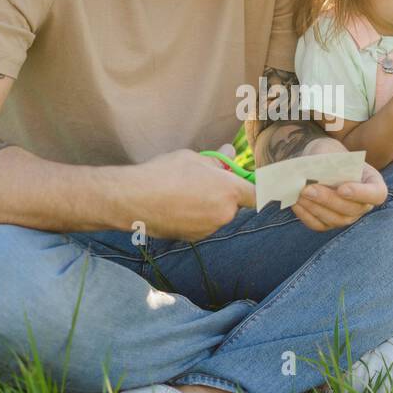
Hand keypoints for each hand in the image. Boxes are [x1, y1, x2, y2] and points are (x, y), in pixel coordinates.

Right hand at [123, 143, 256, 241]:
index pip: (257, 195)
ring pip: (216, 215)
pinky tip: (176, 206)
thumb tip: (229, 153)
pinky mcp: (193, 238)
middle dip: (224, 195)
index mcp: (229, 191)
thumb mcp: (193, 159)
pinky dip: (195, 217)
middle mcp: (224, 214)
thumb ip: (217, 161)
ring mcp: (209, 229)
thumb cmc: (165, 174)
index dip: (255, 189)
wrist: (135, 199)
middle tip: (203, 182)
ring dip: (208, 206)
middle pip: (234, 205)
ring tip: (184, 193)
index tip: (250, 185)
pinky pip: (202, 225)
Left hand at [290, 138, 387, 231]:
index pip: (377, 194)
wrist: (317, 163)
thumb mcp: (330, 152)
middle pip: (352, 210)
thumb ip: (327, 164)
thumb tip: (314, 178)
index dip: (361, 194)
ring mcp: (347, 216)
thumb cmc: (328, 154)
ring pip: (335, 220)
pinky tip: (295, 202)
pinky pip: (319, 224)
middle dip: (329, 200)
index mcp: (372, 182)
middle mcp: (363, 203)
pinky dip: (306, 215)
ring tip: (299, 194)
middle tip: (308, 189)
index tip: (342, 188)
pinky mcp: (329, 223)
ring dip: (316, 208)